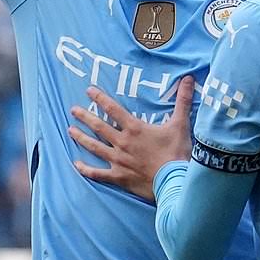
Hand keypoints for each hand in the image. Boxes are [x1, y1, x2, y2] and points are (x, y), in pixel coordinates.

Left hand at [68, 77, 195, 200]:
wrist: (174, 180)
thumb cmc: (177, 152)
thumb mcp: (181, 124)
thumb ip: (183, 100)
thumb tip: (189, 79)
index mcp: (134, 128)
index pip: (113, 109)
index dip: (100, 98)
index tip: (88, 91)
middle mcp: (122, 143)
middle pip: (99, 127)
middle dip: (84, 116)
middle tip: (73, 109)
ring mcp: (118, 161)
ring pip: (94, 147)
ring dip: (81, 138)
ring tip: (70, 130)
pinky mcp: (118, 177)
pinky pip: (97, 173)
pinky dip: (86, 169)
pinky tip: (76, 165)